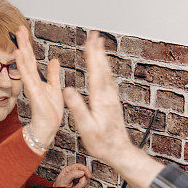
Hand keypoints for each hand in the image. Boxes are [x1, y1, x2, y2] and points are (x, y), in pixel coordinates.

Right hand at [15, 27, 62, 146]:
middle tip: (19, 27)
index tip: (24, 31)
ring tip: (18, 38)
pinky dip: (23, 65)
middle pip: (27, 58)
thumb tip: (54, 60)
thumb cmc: (50, 110)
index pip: (32, 58)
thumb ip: (52, 74)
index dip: (28, 45)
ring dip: (22, 50)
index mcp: (38, 79)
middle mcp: (33, 81)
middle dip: (23, 43)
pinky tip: (19, 55)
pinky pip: (28, 76)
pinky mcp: (34, 92)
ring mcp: (32, 86)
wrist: (48, 126)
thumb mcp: (54, 88)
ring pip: (26, 65)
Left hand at [53, 163, 90, 187]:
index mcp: (69, 170)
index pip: (79, 166)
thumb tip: (81, 172)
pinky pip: (86, 185)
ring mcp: (78, 180)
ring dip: (82, 185)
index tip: (88, 175)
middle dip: (82, 181)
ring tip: (75, 187)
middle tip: (77, 185)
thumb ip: (72, 175)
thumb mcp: (63, 180)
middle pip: (84, 174)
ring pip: (86, 180)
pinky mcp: (80, 185)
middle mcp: (74, 174)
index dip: (85, 170)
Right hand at [64, 31, 163, 187]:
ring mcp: (112, 98)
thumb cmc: (102, 143)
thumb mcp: (86, 127)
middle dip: (98, 51)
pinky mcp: (113, 103)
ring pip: (107, 73)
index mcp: (100, 99)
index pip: (95, 72)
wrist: (119, 152)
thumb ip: (77, 108)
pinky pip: (109, 81)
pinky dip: (105, 69)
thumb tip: (68, 90)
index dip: (92, 55)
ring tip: (99, 45)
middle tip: (95, 35)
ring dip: (102, 58)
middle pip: (103, 69)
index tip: (90, 41)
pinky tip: (104, 68)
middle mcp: (108, 96)